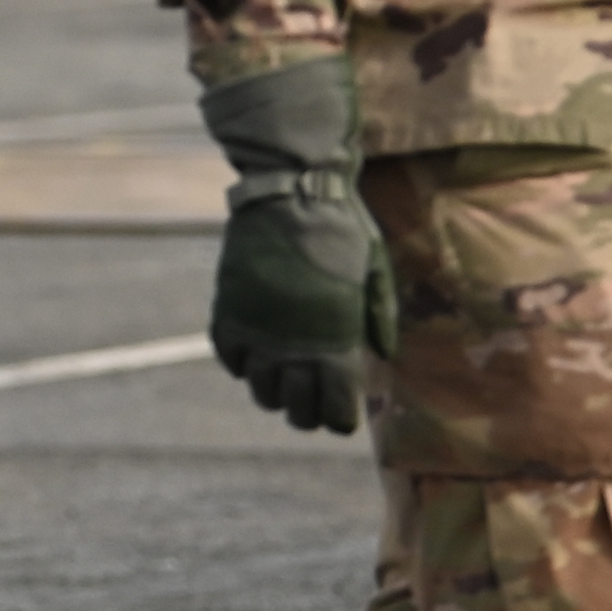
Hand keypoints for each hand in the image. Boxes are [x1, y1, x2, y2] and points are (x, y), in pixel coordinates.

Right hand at [197, 57, 392, 435]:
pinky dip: (242, 364)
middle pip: (295, 407)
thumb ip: (378, 315)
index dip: (338, 418)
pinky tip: (255, 357)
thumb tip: (381, 354)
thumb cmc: (343, 229)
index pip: (334, 406)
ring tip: (282, 384)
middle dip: (306, 414)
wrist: (292, 192)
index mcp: (335, 339)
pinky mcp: (230, 311)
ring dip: (274, 393)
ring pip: (260, 389)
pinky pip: (230, 358)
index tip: (342, 416)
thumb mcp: (375, 271)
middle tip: (312, 407)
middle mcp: (293, 344)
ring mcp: (258, 329)